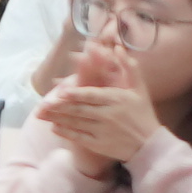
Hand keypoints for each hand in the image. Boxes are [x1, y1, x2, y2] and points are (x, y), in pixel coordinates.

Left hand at [35, 36, 151, 171]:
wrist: (150, 145)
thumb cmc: (143, 113)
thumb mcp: (139, 88)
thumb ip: (129, 67)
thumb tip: (118, 48)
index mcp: (115, 99)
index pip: (91, 95)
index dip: (75, 94)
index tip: (60, 91)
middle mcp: (107, 115)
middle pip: (79, 110)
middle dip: (59, 107)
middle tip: (42, 104)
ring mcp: (102, 131)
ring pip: (76, 123)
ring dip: (58, 119)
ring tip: (42, 114)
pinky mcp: (100, 144)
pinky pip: (80, 138)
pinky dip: (66, 133)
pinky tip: (55, 128)